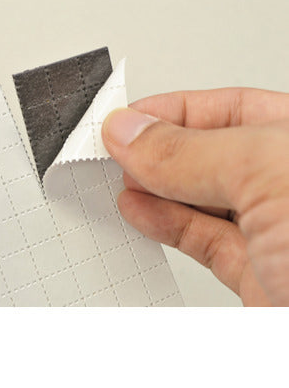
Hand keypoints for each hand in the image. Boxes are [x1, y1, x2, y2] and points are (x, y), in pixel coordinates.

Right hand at [102, 88, 288, 305]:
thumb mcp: (271, 175)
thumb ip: (191, 151)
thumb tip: (131, 132)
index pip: (233, 108)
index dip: (175, 109)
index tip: (129, 118)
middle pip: (212, 153)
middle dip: (158, 148)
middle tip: (115, 145)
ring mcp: (279, 234)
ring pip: (201, 198)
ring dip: (152, 185)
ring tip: (117, 174)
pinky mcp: (261, 278)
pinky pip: (201, 239)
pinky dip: (162, 222)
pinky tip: (138, 208)